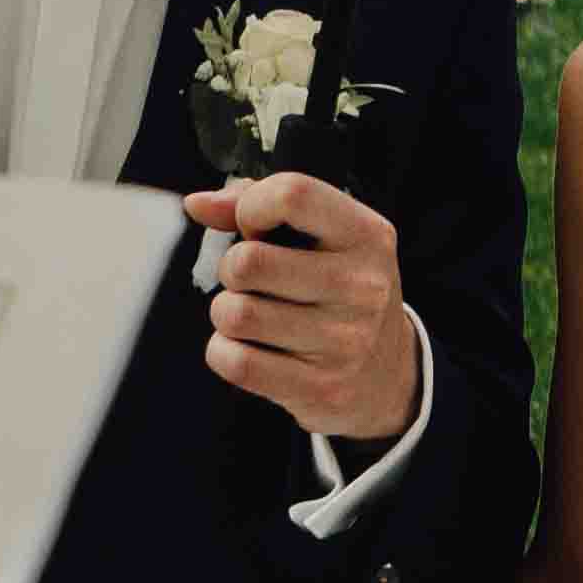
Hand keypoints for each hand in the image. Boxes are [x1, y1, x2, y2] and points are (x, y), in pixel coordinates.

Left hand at [186, 163, 419, 438]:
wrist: (385, 372)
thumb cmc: (337, 288)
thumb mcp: (323, 236)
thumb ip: (258, 205)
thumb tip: (197, 205)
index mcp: (368, 236)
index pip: (292, 195)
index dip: (252, 207)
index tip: (255, 228)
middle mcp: (363, 287)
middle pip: (248, 262)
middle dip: (231, 269)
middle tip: (250, 279)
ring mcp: (344, 342)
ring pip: (236, 314)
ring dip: (226, 312)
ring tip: (251, 314)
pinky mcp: (319, 388)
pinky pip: (235, 362)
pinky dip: (224, 351)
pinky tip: (247, 346)